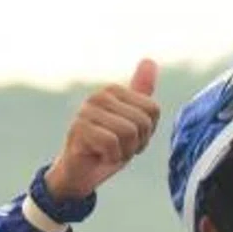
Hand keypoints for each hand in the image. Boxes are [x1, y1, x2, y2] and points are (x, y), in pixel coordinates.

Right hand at [44, 59, 161, 202]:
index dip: (147, 133)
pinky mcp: (79, 127)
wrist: (81, 172)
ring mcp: (87, 110)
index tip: (130, 139)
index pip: (153, 110)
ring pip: (128, 132)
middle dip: (137, 144)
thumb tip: (149, 60)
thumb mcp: (132, 122)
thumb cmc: (108, 147)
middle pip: (143, 121)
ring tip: (109, 151)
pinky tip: (99, 156)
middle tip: (119, 148)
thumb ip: (141, 94)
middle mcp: (100, 95)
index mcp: (115, 90)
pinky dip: (111, 157)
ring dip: (124, 152)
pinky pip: (111, 143)